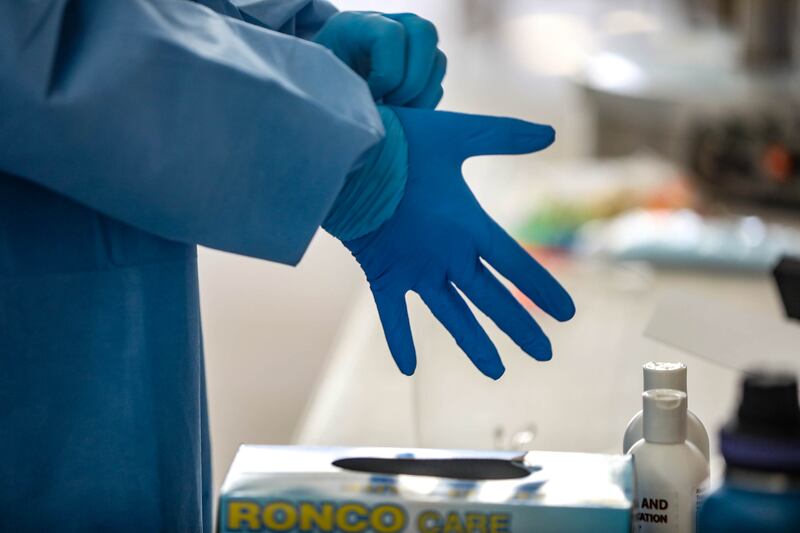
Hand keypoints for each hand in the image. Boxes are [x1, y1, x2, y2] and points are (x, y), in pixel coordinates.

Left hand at [313, 12, 445, 107]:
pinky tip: (401, 114)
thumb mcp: (326, 83)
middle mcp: (393, 24)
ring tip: (396, 114)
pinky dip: (423, 104)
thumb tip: (382, 120)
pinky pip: (437, 84)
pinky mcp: (422, 67)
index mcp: (360, 24)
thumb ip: (350, 94)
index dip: (387, 73)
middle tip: (391, 105)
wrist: (327, 86)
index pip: (391, 35)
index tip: (371, 95)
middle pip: (425, 34)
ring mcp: (412, 44)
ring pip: (437, 60)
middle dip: (412, 82)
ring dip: (421, 96)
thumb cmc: (322, 84)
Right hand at [343, 108, 574, 378]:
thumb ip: (506, 136)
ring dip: (475, 344)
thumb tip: (551, 132)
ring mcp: (414, 272)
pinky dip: (400, 339)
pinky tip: (407, 369)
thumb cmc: (404, 141)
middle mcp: (447, 257)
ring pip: (452, 315)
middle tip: (545, 354)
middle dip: (520, 326)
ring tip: (497, 372)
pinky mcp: (382, 274)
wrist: (347, 155)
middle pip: (491, 299)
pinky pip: (392, 315)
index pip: (517, 266)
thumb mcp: (459, 134)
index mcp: (470, 227)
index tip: (567, 314)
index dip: (544, 290)